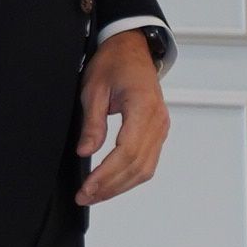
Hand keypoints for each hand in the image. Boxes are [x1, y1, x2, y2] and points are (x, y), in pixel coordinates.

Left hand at [74, 33, 168, 206]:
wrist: (132, 50)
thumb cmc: (114, 63)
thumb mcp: (94, 89)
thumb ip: (92, 123)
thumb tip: (85, 152)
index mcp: (143, 107)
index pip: (127, 151)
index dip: (107, 174)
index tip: (87, 186)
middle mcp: (158, 121)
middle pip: (137, 166)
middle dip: (111, 186)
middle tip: (85, 196)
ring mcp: (161, 128)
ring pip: (145, 169)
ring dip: (120, 186)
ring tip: (95, 195)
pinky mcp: (158, 132)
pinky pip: (147, 162)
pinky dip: (129, 177)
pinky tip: (112, 183)